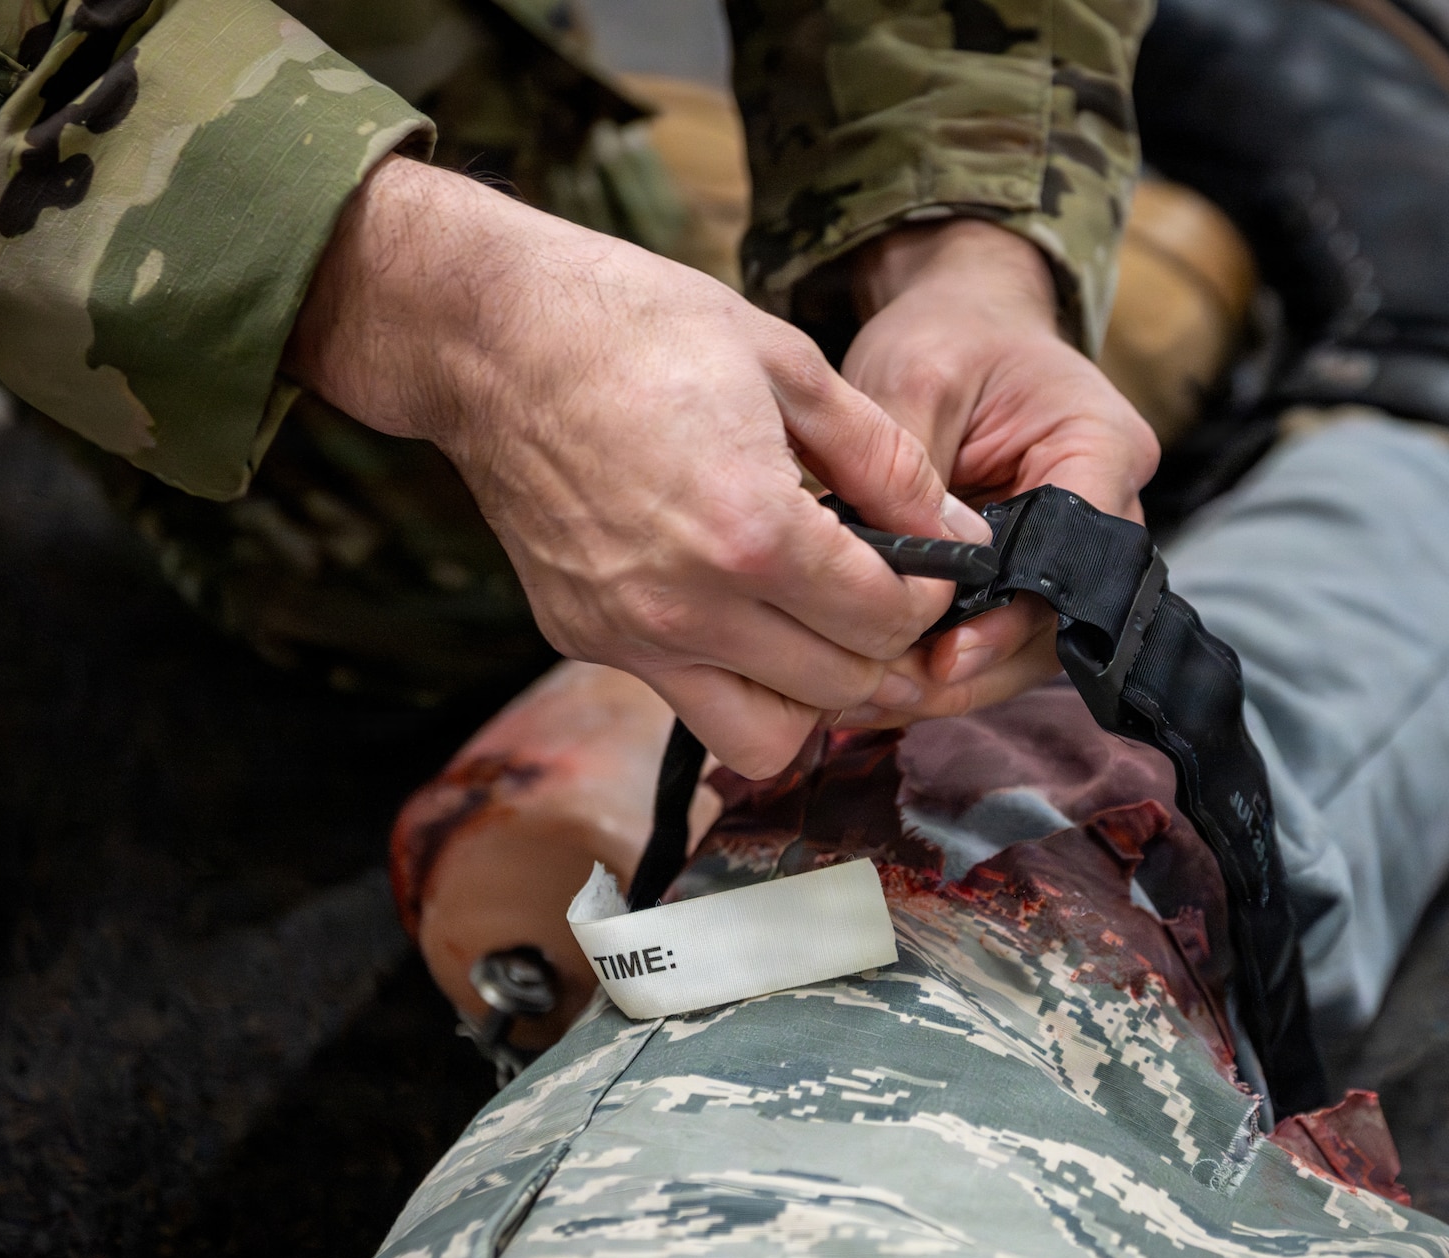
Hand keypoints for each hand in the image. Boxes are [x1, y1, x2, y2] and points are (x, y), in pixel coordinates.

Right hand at [285, 157, 987, 776]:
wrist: (492, 337)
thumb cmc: (641, 327)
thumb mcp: (789, 366)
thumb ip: (886, 461)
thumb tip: (955, 529)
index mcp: (752, 531)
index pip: (884, 619)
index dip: (929, 596)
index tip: (929, 564)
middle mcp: (687, 606)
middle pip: (838, 689)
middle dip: (883, 648)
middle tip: (884, 597)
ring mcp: (628, 635)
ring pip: (764, 738)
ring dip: (809, 695)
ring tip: (815, 626)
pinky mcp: (583, 639)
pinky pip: (687, 700)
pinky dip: (732, 676)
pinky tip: (737, 605)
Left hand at [837, 221, 1159, 724]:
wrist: (964, 323)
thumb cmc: (948, 336)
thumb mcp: (915, 376)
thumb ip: (903, 467)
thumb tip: (869, 566)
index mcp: (1102, 447)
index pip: (1074, 556)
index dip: (1010, 618)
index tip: (944, 656)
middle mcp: (1110, 509)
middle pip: (1060, 621)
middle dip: (975, 669)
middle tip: (891, 695)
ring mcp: (1077, 552)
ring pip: (1034, 648)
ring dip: (957, 682)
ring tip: (875, 699)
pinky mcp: (1034, 576)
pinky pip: (1001, 639)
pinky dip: (944, 665)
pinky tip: (880, 682)